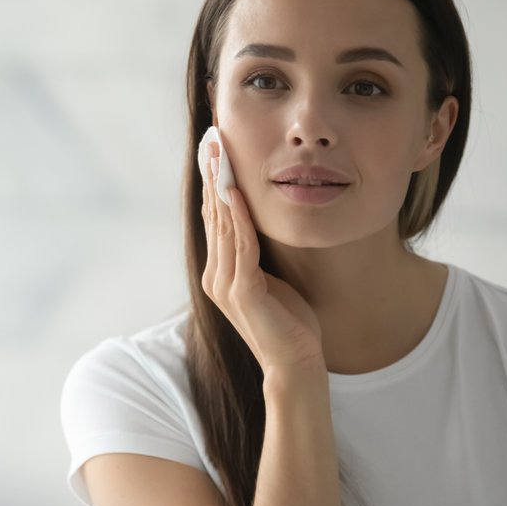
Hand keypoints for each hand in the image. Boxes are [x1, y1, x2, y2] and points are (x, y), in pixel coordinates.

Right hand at [200, 147, 325, 386]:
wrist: (296, 365)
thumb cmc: (291, 324)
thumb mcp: (271, 281)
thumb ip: (257, 256)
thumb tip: (260, 226)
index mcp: (219, 274)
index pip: (214, 220)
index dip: (212, 183)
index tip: (214, 151)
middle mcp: (215, 277)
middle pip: (212, 216)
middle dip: (212, 176)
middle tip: (210, 140)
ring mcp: (225, 285)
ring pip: (222, 225)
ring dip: (221, 186)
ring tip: (219, 155)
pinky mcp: (243, 292)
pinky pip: (240, 245)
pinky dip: (238, 216)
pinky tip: (236, 192)